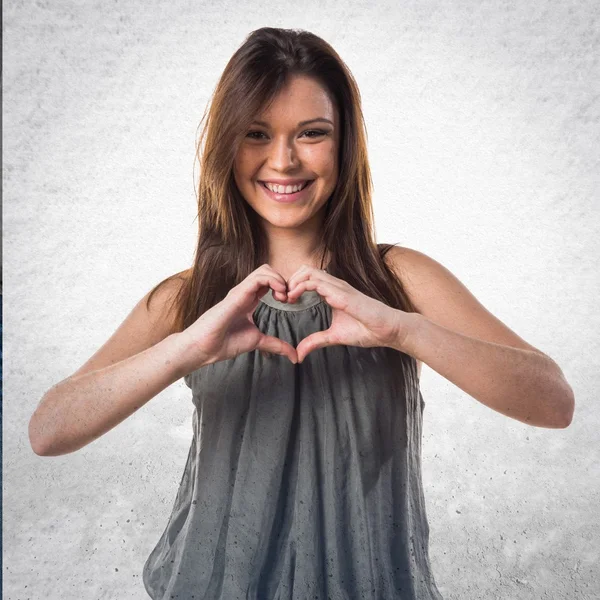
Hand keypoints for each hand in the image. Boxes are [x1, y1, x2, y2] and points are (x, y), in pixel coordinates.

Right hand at [179, 265, 298, 370]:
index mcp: (249, 300)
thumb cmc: (225, 343)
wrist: (205, 347)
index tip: (290, 303)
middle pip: (268, 271)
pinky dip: (273, 281)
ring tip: (284, 297)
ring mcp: (241, 291)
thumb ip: (275, 345)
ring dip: (280, 280)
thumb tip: (293, 355)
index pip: (269, 282)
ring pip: (264, 270)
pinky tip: (279, 295)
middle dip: (284, 281)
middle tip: (289, 299)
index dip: (283, 288)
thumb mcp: (257, 341)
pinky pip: (258, 277)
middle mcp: (245, 292)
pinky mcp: (237, 293)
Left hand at [286, 265, 411, 362]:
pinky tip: (294, 299)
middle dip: (290, 281)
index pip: (308, 278)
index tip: (285, 301)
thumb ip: (316, 341)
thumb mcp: (334, 337)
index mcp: (332, 292)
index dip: (293, 286)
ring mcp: (338, 287)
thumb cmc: (367, 330)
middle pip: (305, 270)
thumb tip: (299, 354)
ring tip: (287, 298)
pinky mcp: (341, 293)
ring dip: (293, 282)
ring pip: (308, 271)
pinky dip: (300, 287)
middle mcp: (334, 286)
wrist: (388, 330)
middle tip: (283, 298)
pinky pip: (317, 281)